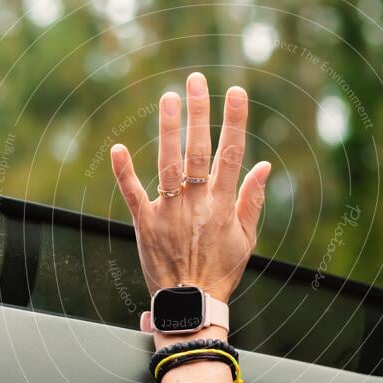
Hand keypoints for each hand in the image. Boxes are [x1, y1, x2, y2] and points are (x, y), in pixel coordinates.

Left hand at [110, 72, 270, 305]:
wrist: (191, 303)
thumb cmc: (221, 270)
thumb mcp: (247, 239)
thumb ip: (253, 200)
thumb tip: (264, 165)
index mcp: (223, 204)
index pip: (231, 154)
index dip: (234, 121)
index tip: (236, 91)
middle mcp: (197, 203)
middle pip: (199, 150)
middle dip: (199, 112)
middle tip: (196, 79)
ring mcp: (169, 211)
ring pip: (168, 163)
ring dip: (168, 129)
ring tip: (168, 97)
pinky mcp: (145, 223)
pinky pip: (133, 194)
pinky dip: (125, 172)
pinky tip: (118, 147)